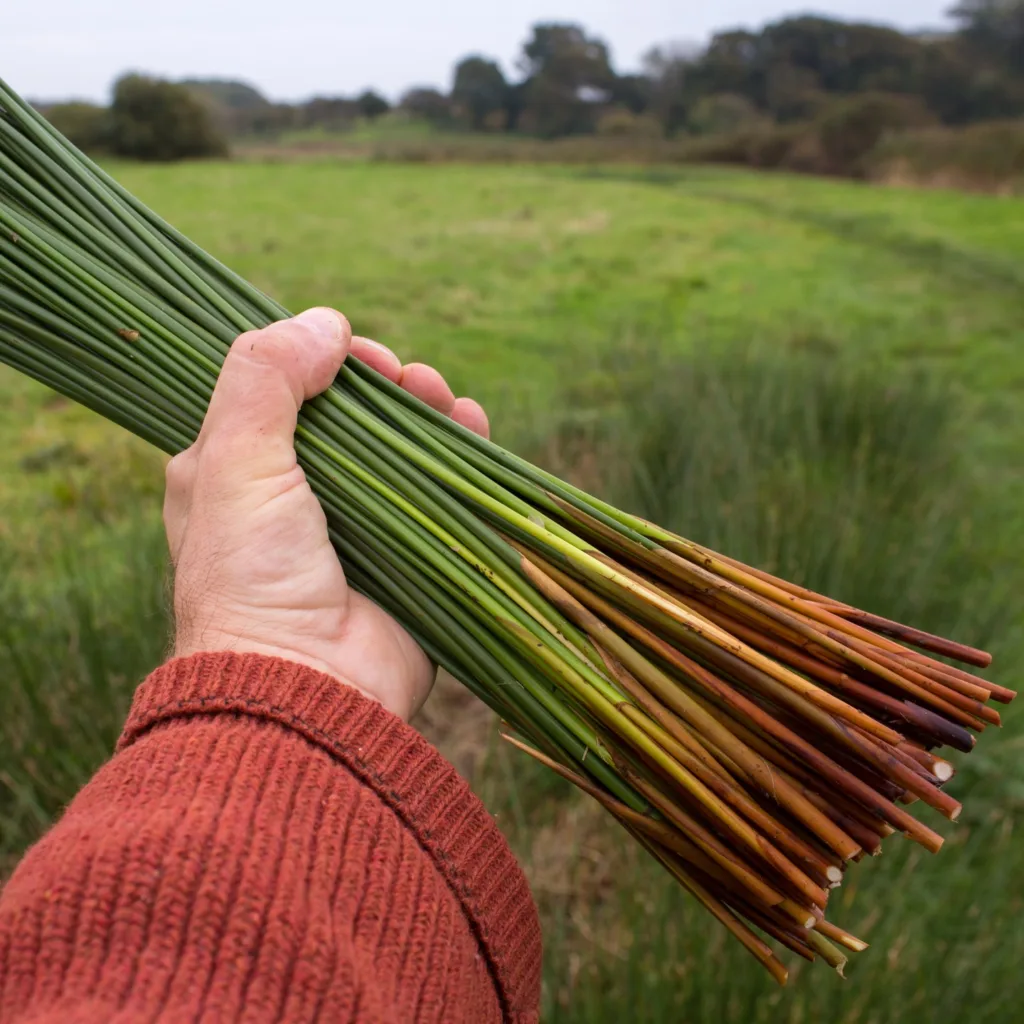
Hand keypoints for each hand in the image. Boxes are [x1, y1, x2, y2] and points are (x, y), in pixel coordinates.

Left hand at [164, 308, 489, 721]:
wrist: (306, 688)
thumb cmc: (252, 577)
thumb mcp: (233, 463)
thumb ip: (264, 380)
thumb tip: (325, 321)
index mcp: (238, 474)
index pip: (285, 395)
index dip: (323, 363)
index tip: (354, 353)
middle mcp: (298, 497)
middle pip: (353, 418)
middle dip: (386, 387)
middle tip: (408, 377)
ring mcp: (360, 528)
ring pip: (402, 449)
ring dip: (427, 413)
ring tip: (444, 397)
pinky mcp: (411, 555)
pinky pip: (443, 492)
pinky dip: (461, 454)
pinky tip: (473, 426)